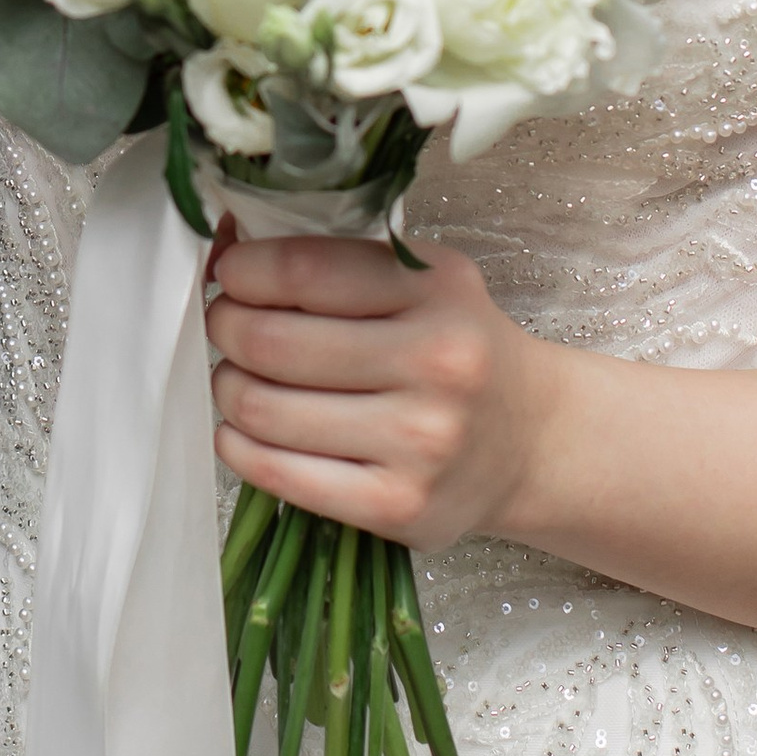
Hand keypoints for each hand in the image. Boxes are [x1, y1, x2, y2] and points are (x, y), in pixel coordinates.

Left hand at [205, 229, 553, 547]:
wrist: (532, 440)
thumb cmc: (458, 348)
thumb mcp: (424, 280)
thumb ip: (336, 261)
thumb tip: (224, 248)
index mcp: (437, 290)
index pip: (302, 270)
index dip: (241, 270)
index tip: (231, 275)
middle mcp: (436, 363)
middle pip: (270, 342)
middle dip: (225, 327)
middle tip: (226, 326)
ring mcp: (419, 442)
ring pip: (262, 409)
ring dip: (228, 387)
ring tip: (241, 378)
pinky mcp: (397, 507)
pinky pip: (277, 474)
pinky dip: (237, 446)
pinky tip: (244, 430)